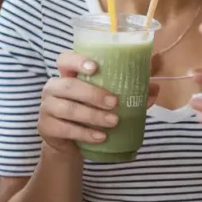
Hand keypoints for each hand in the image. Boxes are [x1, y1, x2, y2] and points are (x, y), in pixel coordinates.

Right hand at [39, 53, 162, 155]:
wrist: (69, 142)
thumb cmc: (89, 112)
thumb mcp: (105, 98)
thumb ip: (129, 90)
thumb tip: (155, 87)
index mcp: (67, 74)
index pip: (65, 59)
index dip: (77, 60)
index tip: (95, 67)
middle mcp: (53, 87)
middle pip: (68, 86)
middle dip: (93, 94)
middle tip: (115, 103)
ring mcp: (47, 108)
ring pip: (68, 109)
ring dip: (93, 116)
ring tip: (113, 122)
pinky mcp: (46, 127)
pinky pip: (65, 129)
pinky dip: (85, 133)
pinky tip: (100, 137)